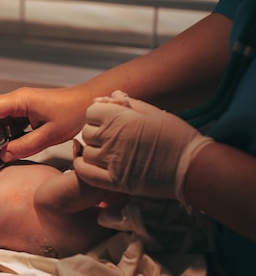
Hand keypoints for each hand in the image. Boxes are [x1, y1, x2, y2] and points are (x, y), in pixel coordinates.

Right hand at [0, 87, 89, 161]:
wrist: (89, 103)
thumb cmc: (74, 112)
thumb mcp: (49, 135)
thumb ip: (24, 147)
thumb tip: (4, 155)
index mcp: (21, 100)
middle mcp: (18, 99)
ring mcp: (22, 104)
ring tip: (7, 147)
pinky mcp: (27, 110)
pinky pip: (10, 121)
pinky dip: (9, 132)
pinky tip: (17, 142)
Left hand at [74, 91, 212, 201]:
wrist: (192, 167)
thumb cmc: (177, 137)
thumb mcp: (155, 113)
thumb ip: (130, 103)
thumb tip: (113, 95)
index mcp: (122, 118)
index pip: (91, 112)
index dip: (98, 114)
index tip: (107, 120)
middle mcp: (113, 138)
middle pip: (86, 131)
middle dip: (95, 131)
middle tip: (108, 136)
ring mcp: (111, 160)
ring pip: (85, 151)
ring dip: (92, 150)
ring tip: (105, 151)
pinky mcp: (114, 181)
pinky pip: (85, 172)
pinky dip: (83, 167)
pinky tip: (91, 164)